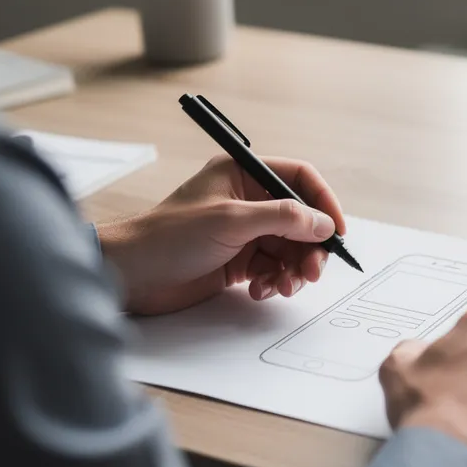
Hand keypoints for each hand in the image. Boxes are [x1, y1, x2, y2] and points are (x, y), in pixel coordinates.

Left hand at [98, 155, 346, 315]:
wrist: (130, 274)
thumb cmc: (168, 236)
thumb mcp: (231, 221)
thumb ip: (283, 219)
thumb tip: (323, 224)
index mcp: (243, 175)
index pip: (299, 179)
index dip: (323, 202)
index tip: (336, 230)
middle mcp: (247, 201)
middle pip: (300, 220)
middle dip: (310, 247)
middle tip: (313, 272)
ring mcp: (243, 232)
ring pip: (290, 248)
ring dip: (294, 270)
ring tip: (284, 287)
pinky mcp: (238, 261)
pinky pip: (273, 268)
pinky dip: (275, 281)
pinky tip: (261, 291)